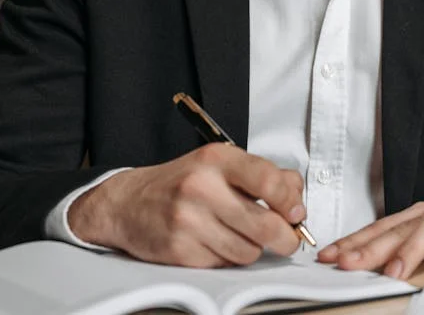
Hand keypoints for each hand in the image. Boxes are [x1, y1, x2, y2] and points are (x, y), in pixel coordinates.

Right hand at [68, 143, 306, 266]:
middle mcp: (202, 188)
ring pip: (249, 251)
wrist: (127, 203)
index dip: (291, 201)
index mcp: (217, 159)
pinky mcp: (179, 250)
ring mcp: (189, 221)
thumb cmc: (182, 182)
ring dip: (252, 248)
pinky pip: (224, 264)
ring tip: (239, 235)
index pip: (269, 181)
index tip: (295, 212)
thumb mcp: (221, 164)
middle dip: (285, 237)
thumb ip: (264, 176)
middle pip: (266, 225)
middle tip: (287, 238)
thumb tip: (296, 202)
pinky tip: (216, 243)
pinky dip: (228, 258)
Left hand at [317, 201, 423, 280]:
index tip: (330, 256)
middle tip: (352, 264)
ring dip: (415, 248)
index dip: (356, 241)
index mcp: (422, 218)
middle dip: (375, 246)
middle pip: (405, 225)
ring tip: (397, 273)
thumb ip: (403, 263)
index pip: (383, 228)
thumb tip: (360, 273)